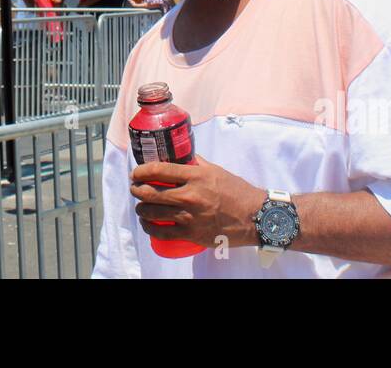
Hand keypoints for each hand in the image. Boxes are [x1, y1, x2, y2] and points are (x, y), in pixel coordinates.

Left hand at [129, 155, 265, 247]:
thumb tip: (182, 157)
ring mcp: (189, 216)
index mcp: (195, 176)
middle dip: (136, 190)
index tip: (136, 173)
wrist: (255, 217)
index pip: (159, 170)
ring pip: (152, 213)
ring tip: (141, 207)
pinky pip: (162, 232)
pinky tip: (148, 225)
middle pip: (150, 192)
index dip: (141, 171)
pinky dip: (150, 228)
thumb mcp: (216, 170)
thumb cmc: (237, 192)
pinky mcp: (191, 234)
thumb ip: (197, 163)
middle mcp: (190, 195)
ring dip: (141, 209)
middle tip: (135, 189)